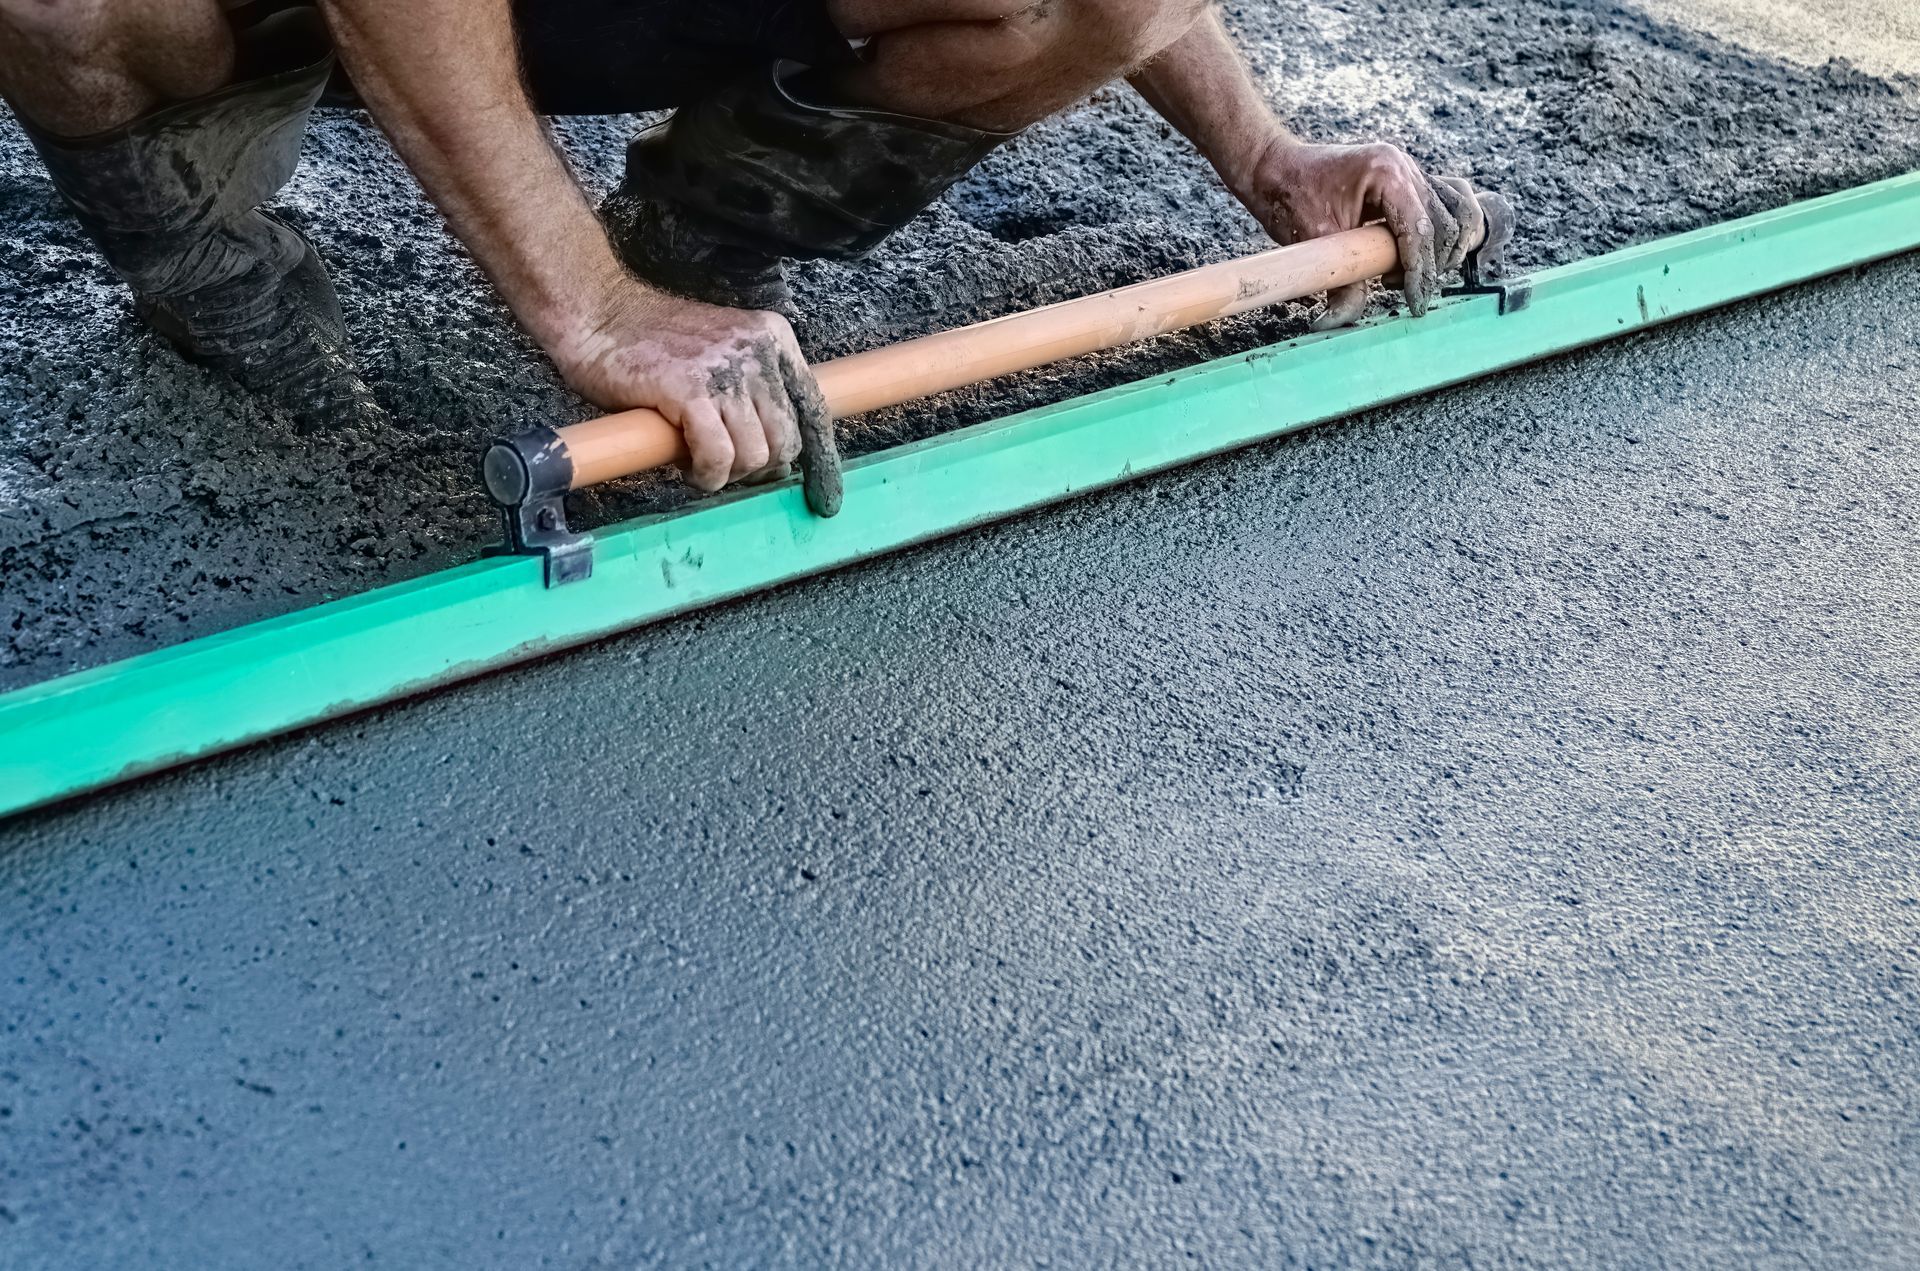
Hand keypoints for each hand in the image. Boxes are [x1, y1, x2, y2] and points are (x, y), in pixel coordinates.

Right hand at [550, 282, 841, 515]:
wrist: (597, 313)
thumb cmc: (652, 343)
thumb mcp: (722, 352)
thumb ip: (753, 389)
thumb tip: (778, 453)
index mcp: (773, 338)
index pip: (814, 408)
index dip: (820, 460)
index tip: (823, 497)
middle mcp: (758, 350)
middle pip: (787, 440)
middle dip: (758, 467)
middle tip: (724, 465)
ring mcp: (725, 369)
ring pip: (755, 454)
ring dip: (728, 472)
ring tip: (698, 459)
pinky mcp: (690, 389)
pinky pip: (719, 456)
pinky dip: (706, 475)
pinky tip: (689, 468)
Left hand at [1235, 136, 1485, 329]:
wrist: (1273, 168)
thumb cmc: (1289, 195)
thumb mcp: (1314, 241)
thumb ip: (1337, 282)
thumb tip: (1341, 320)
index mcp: (1386, 172)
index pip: (1420, 230)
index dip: (1420, 273)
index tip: (1414, 303)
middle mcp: (1404, 167)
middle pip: (1442, 224)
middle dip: (1429, 265)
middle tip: (1398, 290)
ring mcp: (1407, 172)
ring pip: (1448, 217)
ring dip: (1437, 253)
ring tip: (1400, 275)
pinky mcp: (1404, 183)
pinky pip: (1438, 209)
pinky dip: (1436, 238)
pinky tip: (1414, 260)